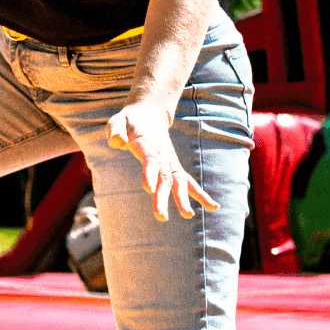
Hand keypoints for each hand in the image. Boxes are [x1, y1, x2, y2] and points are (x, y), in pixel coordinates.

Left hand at [103, 101, 213, 220]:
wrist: (149, 113)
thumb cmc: (129, 121)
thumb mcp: (118, 121)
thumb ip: (116, 131)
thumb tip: (118, 141)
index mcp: (147, 144)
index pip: (150, 159)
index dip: (150, 173)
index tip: (148, 190)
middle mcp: (162, 154)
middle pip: (165, 176)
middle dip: (163, 197)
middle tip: (161, 217)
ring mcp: (171, 161)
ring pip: (179, 181)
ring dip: (184, 198)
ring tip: (188, 215)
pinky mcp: (174, 167)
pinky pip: (188, 182)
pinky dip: (201, 194)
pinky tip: (214, 207)